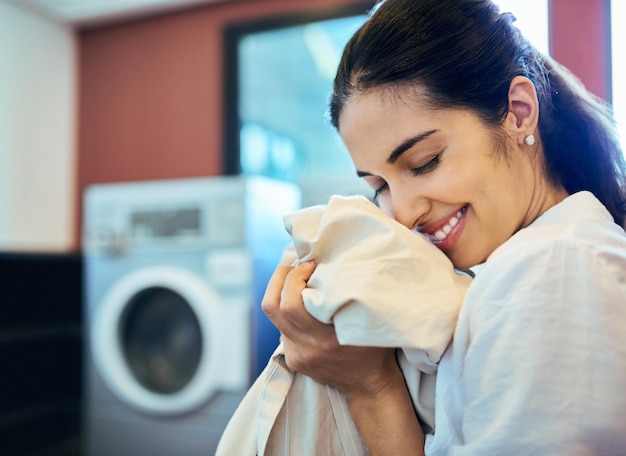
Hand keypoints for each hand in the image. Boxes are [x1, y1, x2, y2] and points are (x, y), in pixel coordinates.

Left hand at [261, 262, 399, 398]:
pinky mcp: (293, 359)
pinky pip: (282, 327)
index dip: (296, 277)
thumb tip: (333, 266)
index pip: (292, 304)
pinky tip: (303, 302)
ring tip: (296, 277)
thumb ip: (354, 298)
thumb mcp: (370, 321)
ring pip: (273, 316)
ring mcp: (297, 355)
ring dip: (281, 291)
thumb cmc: (375, 348)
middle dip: (281, 278)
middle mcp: (307, 348)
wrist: (369, 385)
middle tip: (296, 266)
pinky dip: (288, 309)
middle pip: (273, 307)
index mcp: (326, 339)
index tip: (312, 265)